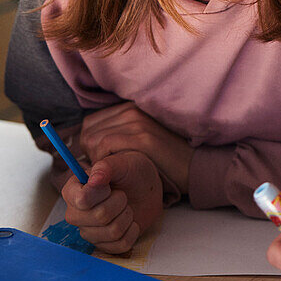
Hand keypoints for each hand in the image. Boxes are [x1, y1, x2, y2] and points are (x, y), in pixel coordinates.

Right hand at [62, 150, 163, 252]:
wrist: (144, 189)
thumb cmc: (129, 173)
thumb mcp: (121, 163)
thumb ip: (106, 167)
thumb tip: (94, 179)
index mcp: (73, 191)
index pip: (82, 200)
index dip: (101, 193)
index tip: (109, 186)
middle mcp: (75, 214)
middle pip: (100, 216)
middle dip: (120, 202)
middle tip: (121, 194)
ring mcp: (89, 232)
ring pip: (113, 231)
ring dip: (127, 216)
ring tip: (126, 206)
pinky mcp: (104, 245)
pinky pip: (122, 245)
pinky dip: (133, 231)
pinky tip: (130, 221)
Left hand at [79, 103, 193, 192]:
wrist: (193, 165)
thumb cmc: (164, 159)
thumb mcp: (140, 139)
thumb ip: (118, 135)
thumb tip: (87, 146)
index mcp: (130, 109)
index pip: (91, 122)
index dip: (90, 144)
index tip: (98, 160)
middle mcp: (131, 111)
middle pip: (89, 130)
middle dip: (90, 152)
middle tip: (103, 169)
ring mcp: (137, 123)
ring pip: (94, 138)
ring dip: (95, 158)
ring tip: (109, 171)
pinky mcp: (141, 138)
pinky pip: (105, 145)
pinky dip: (102, 160)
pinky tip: (114, 171)